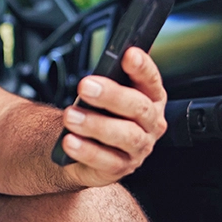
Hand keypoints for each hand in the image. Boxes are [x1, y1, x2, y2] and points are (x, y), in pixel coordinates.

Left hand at [60, 47, 167, 187]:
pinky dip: (87, 151)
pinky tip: (70, 141)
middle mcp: (150, 123)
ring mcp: (139, 148)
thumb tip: (105, 61)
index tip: (127, 54)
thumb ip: (108, 77)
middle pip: (138, 107)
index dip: (142, 67)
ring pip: (125, 136)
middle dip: (111, 95)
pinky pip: (107, 161)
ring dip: (96, 125)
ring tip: (70, 116)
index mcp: (151, 97)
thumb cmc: (98, 110)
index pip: (151, 79)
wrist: (82, 142)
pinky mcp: (121, 167)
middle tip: (85, 86)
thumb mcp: (103, 90)